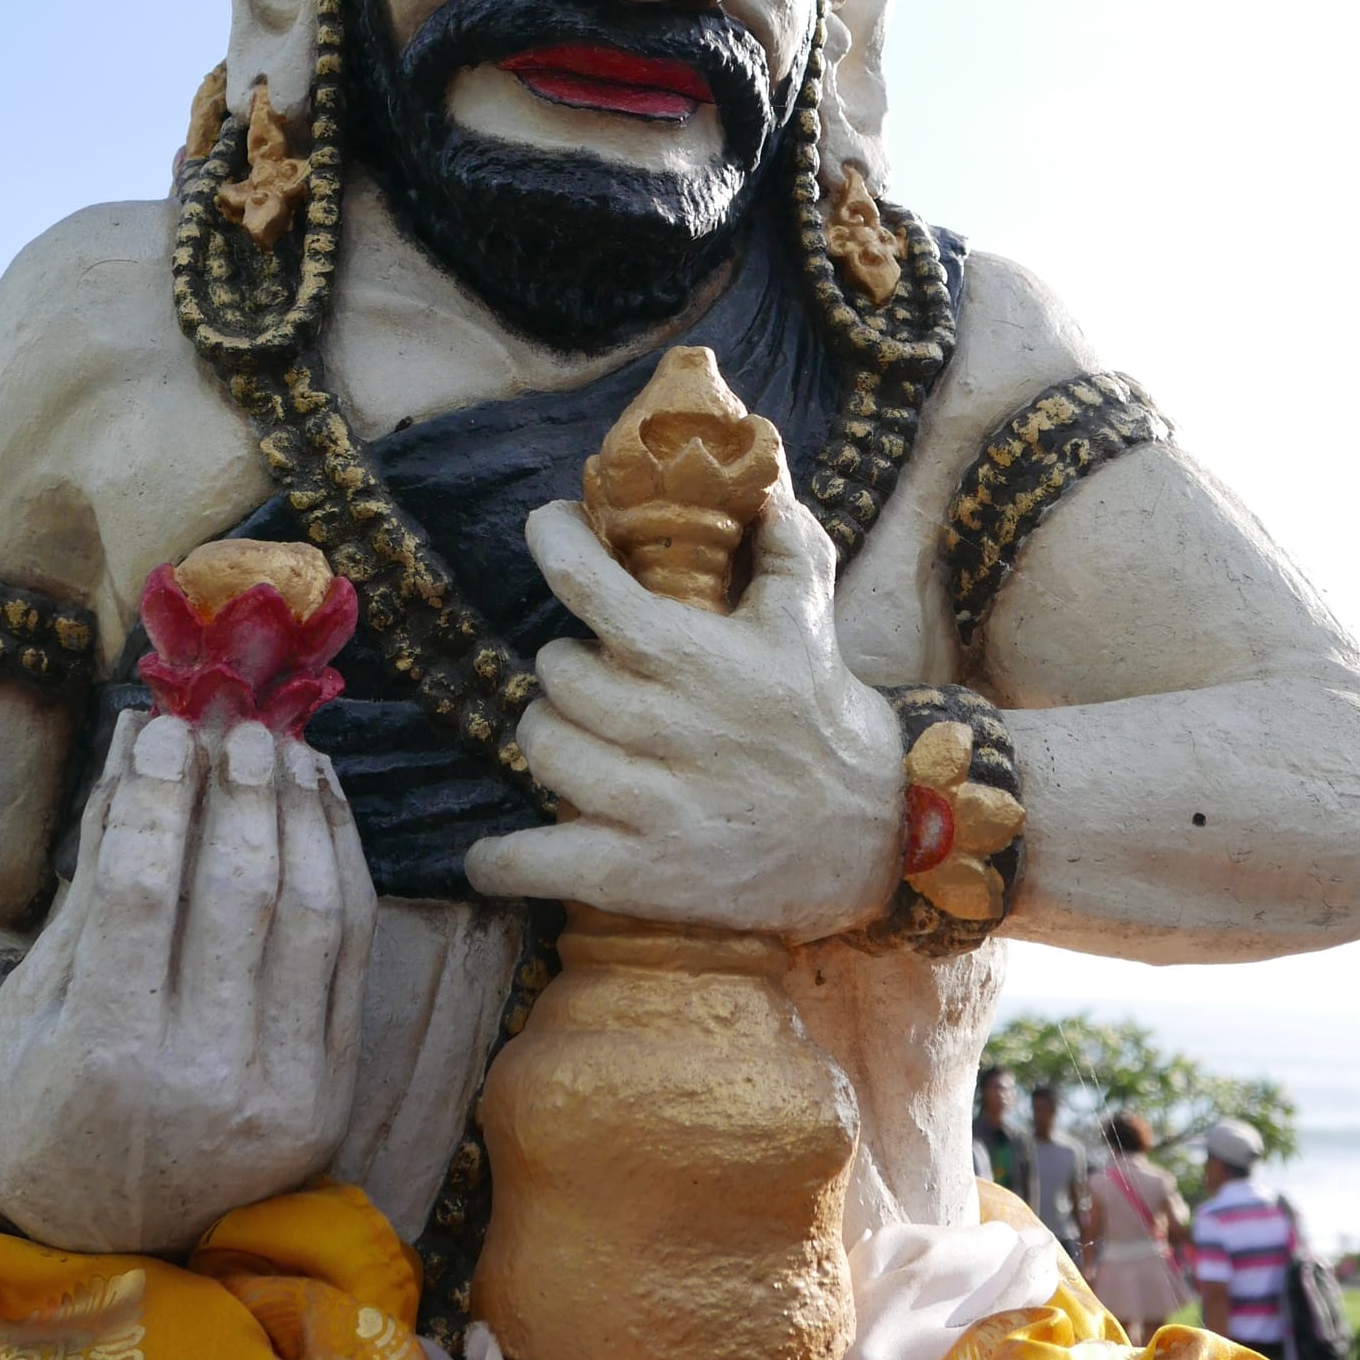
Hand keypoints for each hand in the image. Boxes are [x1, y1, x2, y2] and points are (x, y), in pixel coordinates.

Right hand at [0, 710, 374, 1254]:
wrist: (97, 1237)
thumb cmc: (43, 1095)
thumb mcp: (38, 990)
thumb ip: (94, 863)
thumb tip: (135, 735)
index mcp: (102, 1058)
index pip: (139, 887)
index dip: (155, 793)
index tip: (161, 727)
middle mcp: (198, 1080)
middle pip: (237, 891)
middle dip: (241, 789)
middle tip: (237, 721)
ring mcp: (277, 1093)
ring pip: (310, 913)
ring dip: (302, 814)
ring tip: (285, 748)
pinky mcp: (329, 1095)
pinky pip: (351, 952)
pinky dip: (343, 865)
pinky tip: (322, 806)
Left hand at [466, 490, 902, 938]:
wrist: (871, 831)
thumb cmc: (822, 715)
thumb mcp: (810, 619)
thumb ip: (786, 545)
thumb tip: (762, 486)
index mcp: (701, 659)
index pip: (597, 591)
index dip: (556, 545)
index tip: (547, 526)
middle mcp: (671, 728)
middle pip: (559, 676)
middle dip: (562, 665)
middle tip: (585, 671)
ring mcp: (653, 805)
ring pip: (546, 750)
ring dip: (544, 736)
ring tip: (570, 736)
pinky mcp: (644, 874)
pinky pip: (545, 863)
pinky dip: (502, 860)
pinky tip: (487, 857)